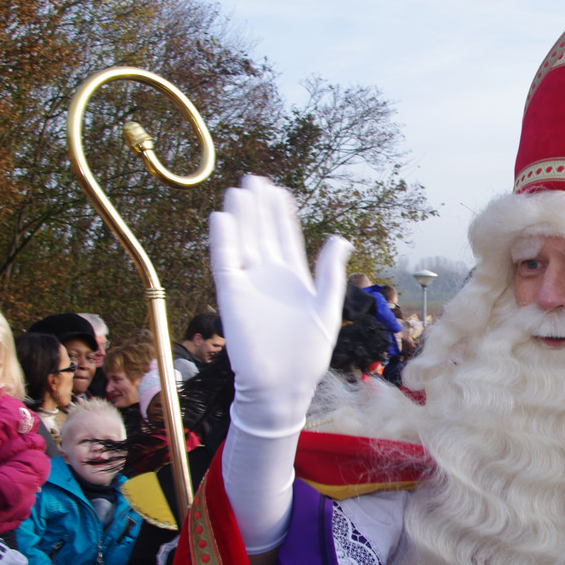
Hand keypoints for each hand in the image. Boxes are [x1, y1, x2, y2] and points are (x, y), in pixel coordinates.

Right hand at [210, 175, 352, 438]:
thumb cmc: (307, 354)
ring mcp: (249, 285)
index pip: (285, 238)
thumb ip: (331, 273)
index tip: (279, 190)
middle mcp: (269, 278)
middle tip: (255, 178)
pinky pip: (225, 263)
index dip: (281, 214)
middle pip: (262, 234)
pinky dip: (224, 241)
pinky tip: (224, 218)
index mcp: (293, 279)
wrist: (282, 386)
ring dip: (241, 218)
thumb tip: (340, 238)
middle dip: (259, 208)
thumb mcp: (326, 308)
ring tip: (240, 190)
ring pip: (243, 242)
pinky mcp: (232, 297)